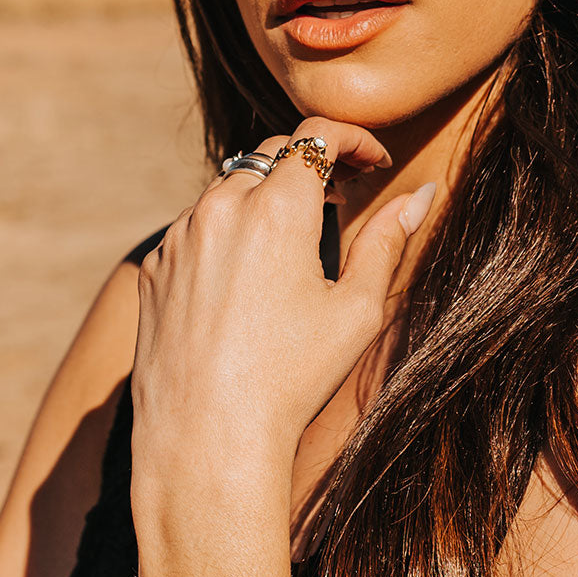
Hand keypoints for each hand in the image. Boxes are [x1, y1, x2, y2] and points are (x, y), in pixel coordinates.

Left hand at [130, 116, 434, 491]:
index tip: (374, 161)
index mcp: (277, 208)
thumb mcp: (357, 310)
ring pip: (231, 186)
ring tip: (296, 235)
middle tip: (344, 192)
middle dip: (313, 162)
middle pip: (273, 152)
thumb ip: (389, 239)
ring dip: (266, 195)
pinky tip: (248, 274)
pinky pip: (196, 226)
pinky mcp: (154, 267)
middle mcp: (222, 207)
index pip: (316, 133)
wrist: (206, 443)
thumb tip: (423, 193)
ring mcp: (180, 236)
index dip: (353, 138)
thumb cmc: (292, 379)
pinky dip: (226, 230)